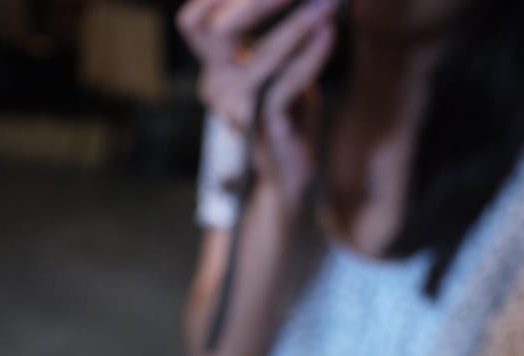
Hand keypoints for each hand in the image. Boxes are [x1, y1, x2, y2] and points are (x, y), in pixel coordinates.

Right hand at [177, 0, 339, 209]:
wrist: (290, 171)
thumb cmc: (287, 112)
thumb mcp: (278, 63)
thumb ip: (279, 29)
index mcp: (214, 66)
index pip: (195, 20)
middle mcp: (216, 85)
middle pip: (217, 27)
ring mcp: (236, 107)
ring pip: (262, 55)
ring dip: (297, 25)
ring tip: (327, 4)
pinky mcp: (262, 124)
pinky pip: (288, 82)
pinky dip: (312, 55)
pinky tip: (329, 35)